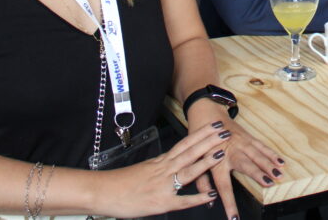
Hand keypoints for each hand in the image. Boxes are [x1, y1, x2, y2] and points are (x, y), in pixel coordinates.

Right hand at [99, 123, 228, 217]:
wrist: (102, 191)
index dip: (201, 134)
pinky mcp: (161, 202)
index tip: (214, 125)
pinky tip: (211, 195)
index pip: (185, 143)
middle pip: (190, 152)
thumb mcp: (144, 171)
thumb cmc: (121, 184)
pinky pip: (182, 200)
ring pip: (188, 170)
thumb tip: (172, 166)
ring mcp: (163, 185)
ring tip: (221, 153)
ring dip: (205, 162)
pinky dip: (197, 198)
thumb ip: (160, 169)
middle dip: (209, 141)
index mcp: (161, 162)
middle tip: (225, 131)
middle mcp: (164, 169)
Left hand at [186, 100, 284, 218]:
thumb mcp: (195, 162)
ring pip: (256, 155)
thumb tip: (208, 202)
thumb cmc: (199, 140)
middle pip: (246, 165)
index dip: (229, 203)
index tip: (234, 218)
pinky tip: (281, 162)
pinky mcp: (247, 137)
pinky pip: (261, 146)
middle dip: (258, 174)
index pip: (223, 187)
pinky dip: (271, 154)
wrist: (206, 113)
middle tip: (269, 183)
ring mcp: (240, 143)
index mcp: (216, 162)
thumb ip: (202, 182)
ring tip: (279, 174)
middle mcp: (230, 152)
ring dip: (268, 164)